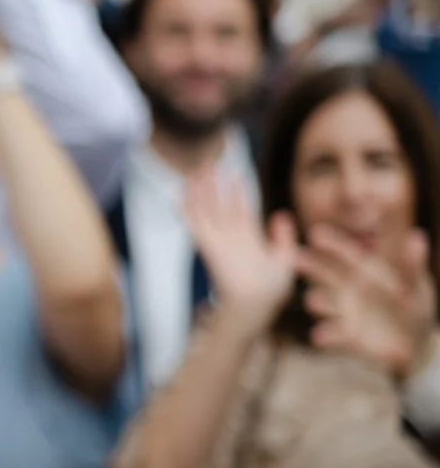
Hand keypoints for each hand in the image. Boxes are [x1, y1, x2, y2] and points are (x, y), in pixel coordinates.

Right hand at [187, 175, 297, 329]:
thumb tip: (281, 215)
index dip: (238, 192)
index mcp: (249, 239)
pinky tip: (181, 195)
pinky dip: (188, 210)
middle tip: (207, 164)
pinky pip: (196, 224)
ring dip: (199, 191)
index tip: (235, 174)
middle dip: (213, 185)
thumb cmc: (271, 290)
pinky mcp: (208, 245)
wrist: (255, 303)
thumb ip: (284, 237)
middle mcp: (231, 236)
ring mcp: (218, 240)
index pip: (241, 209)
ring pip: (206, 209)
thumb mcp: (286, 259)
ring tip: (194, 172)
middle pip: (219, 204)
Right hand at [297, 226, 436, 376]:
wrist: (411, 341)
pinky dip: (326, 334)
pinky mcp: (344, 335)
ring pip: (323, 303)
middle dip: (310, 265)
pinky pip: (332, 334)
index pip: (347, 253)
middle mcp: (348, 288)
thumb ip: (412, 264)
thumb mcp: (414, 284)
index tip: (316, 233)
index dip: (333, 243)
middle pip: (325, 273)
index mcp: (366, 270)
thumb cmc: (412, 305)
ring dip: (319, 301)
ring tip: (314, 300)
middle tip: (295, 257)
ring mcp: (343, 311)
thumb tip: (418, 237)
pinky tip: (320, 336)